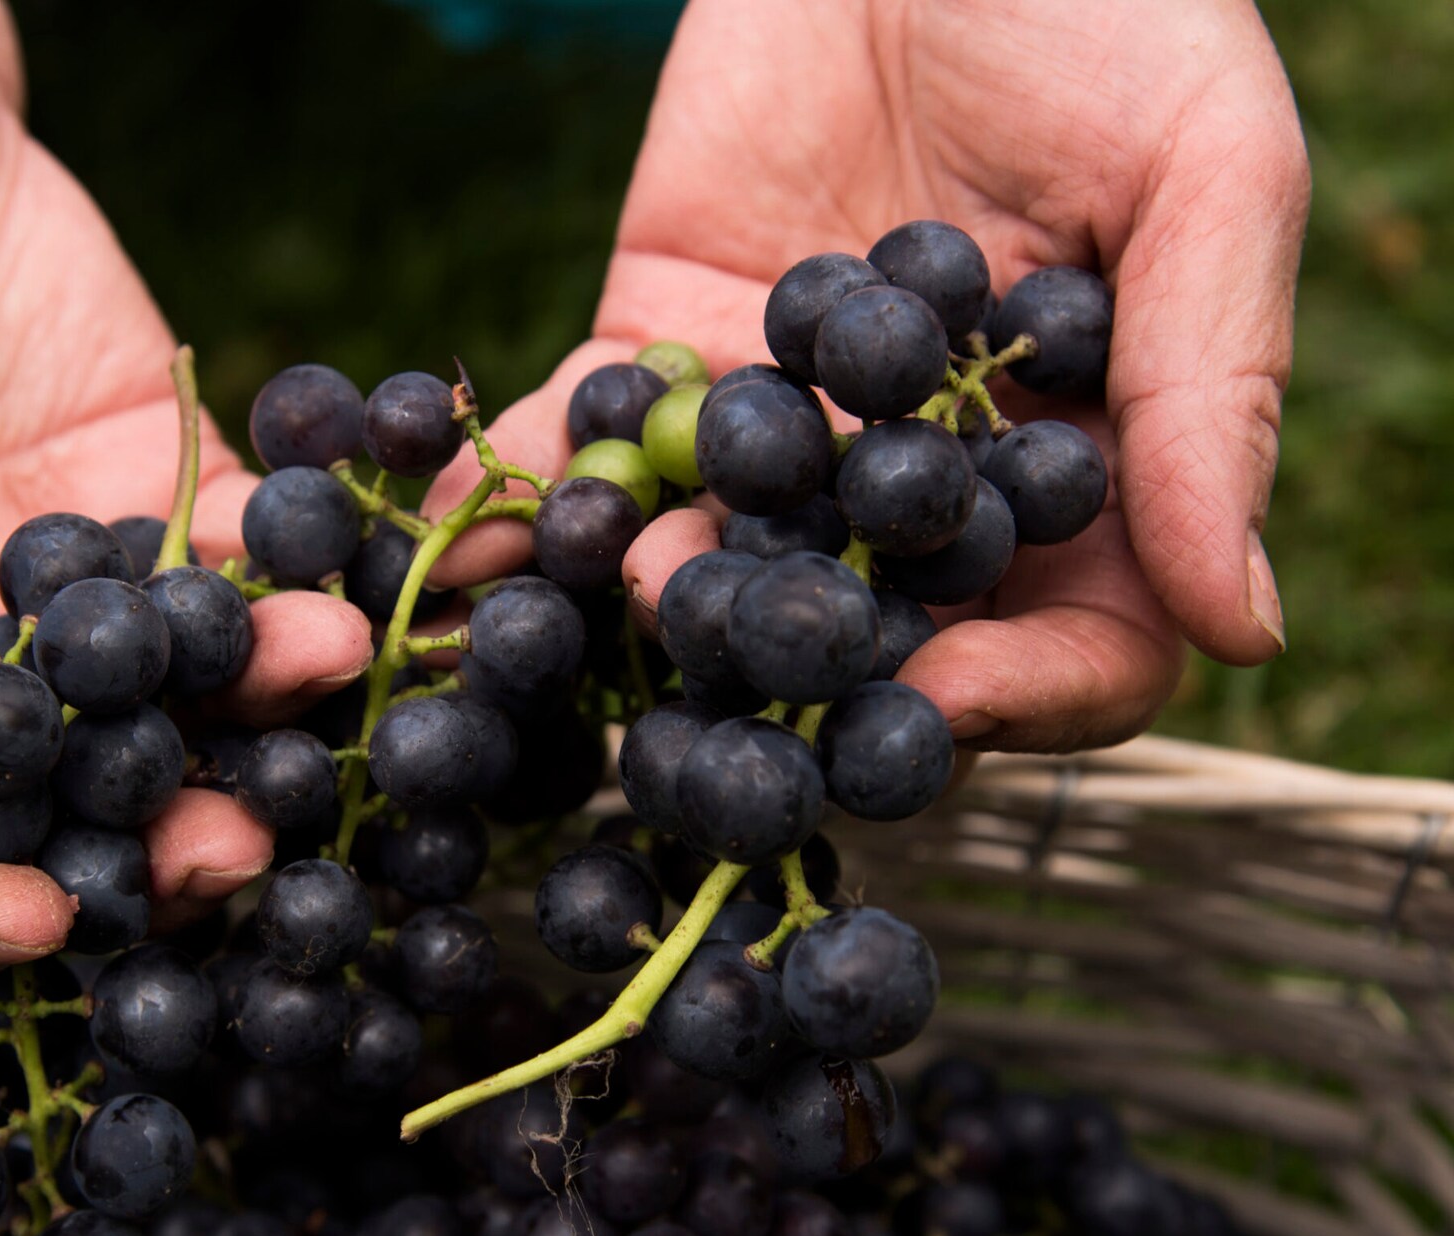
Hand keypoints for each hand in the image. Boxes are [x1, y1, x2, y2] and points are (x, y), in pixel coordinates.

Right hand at [0, 0, 371, 981]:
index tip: (33, 923)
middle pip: (45, 818)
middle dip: (143, 851)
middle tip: (232, 848)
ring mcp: (62, 599)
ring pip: (167, 712)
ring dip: (251, 728)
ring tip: (327, 680)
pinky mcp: (158, 503)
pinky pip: (241, 577)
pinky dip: (308, 592)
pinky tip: (368, 586)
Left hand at [427, 0, 1307, 750]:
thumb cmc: (1109, 6)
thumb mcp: (1201, 176)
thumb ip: (1211, 393)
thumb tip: (1245, 631)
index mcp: (1086, 471)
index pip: (1077, 641)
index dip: (1024, 696)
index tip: (941, 698)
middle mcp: (925, 484)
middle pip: (883, 639)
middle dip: (810, 673)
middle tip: (744, 683)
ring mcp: (785, 436)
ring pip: (721, 567)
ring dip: (658, 604)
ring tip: (619, 593)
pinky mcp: (660, 356)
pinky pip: (587, 449)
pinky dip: (524, 499)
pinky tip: (459, 538)